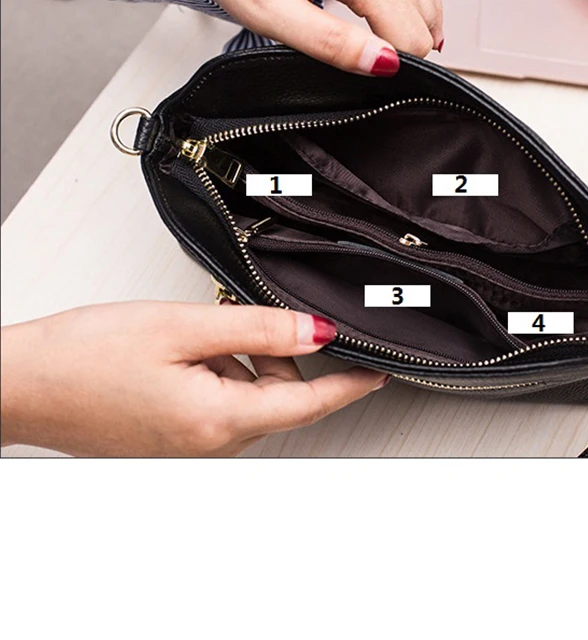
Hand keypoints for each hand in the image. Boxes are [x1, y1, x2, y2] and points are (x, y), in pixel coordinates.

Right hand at [0, 302, 388, 456]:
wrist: (21, 383)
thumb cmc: (84, 358)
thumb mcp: (182, 327)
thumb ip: (257, 329)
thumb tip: (315, 331)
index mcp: (219, 420)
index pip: (310, 403)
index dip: (351, 383)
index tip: (380, 370)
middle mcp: (210, 443)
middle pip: (281, 396)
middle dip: (283, 354)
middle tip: (256, 315)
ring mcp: (191, 444)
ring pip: (251, 396)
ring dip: (248, 358)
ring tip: (206, 327)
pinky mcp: (175, 435)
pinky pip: (223, 401)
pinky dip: (224, 369)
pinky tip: (191, 347)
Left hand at [216, 0, 443, 76]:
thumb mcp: (272, 13)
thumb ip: (328, 41)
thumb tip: (381, 64)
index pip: (409, 28)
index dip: (402, 60)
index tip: (385, 77)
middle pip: (419, 9)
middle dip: (410, 43)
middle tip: (388, 68)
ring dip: (417, 21)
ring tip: (399, 47)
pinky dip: (409, 0)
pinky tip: (397, 17)